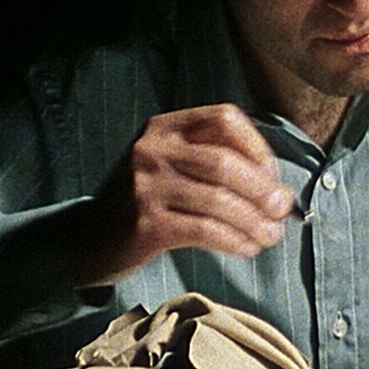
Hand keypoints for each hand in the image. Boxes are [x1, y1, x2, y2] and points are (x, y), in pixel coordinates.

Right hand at [79, 104, 294, 285]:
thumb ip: (210, 159)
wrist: (85, 238)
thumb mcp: (167, 163)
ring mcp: (145, 185)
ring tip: (272, 236)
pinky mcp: (145, 224)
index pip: (224, 118)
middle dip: (262, 188)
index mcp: (164, 126)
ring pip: (218, 200)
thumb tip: (274, 183)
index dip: (257, 145)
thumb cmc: (141, 200)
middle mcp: (152, 148)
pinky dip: (234, 241)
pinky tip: (247, 249)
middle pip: (225, 162)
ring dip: (254, 221)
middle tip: (282, 209)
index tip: (272, 174)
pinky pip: (205, 230)